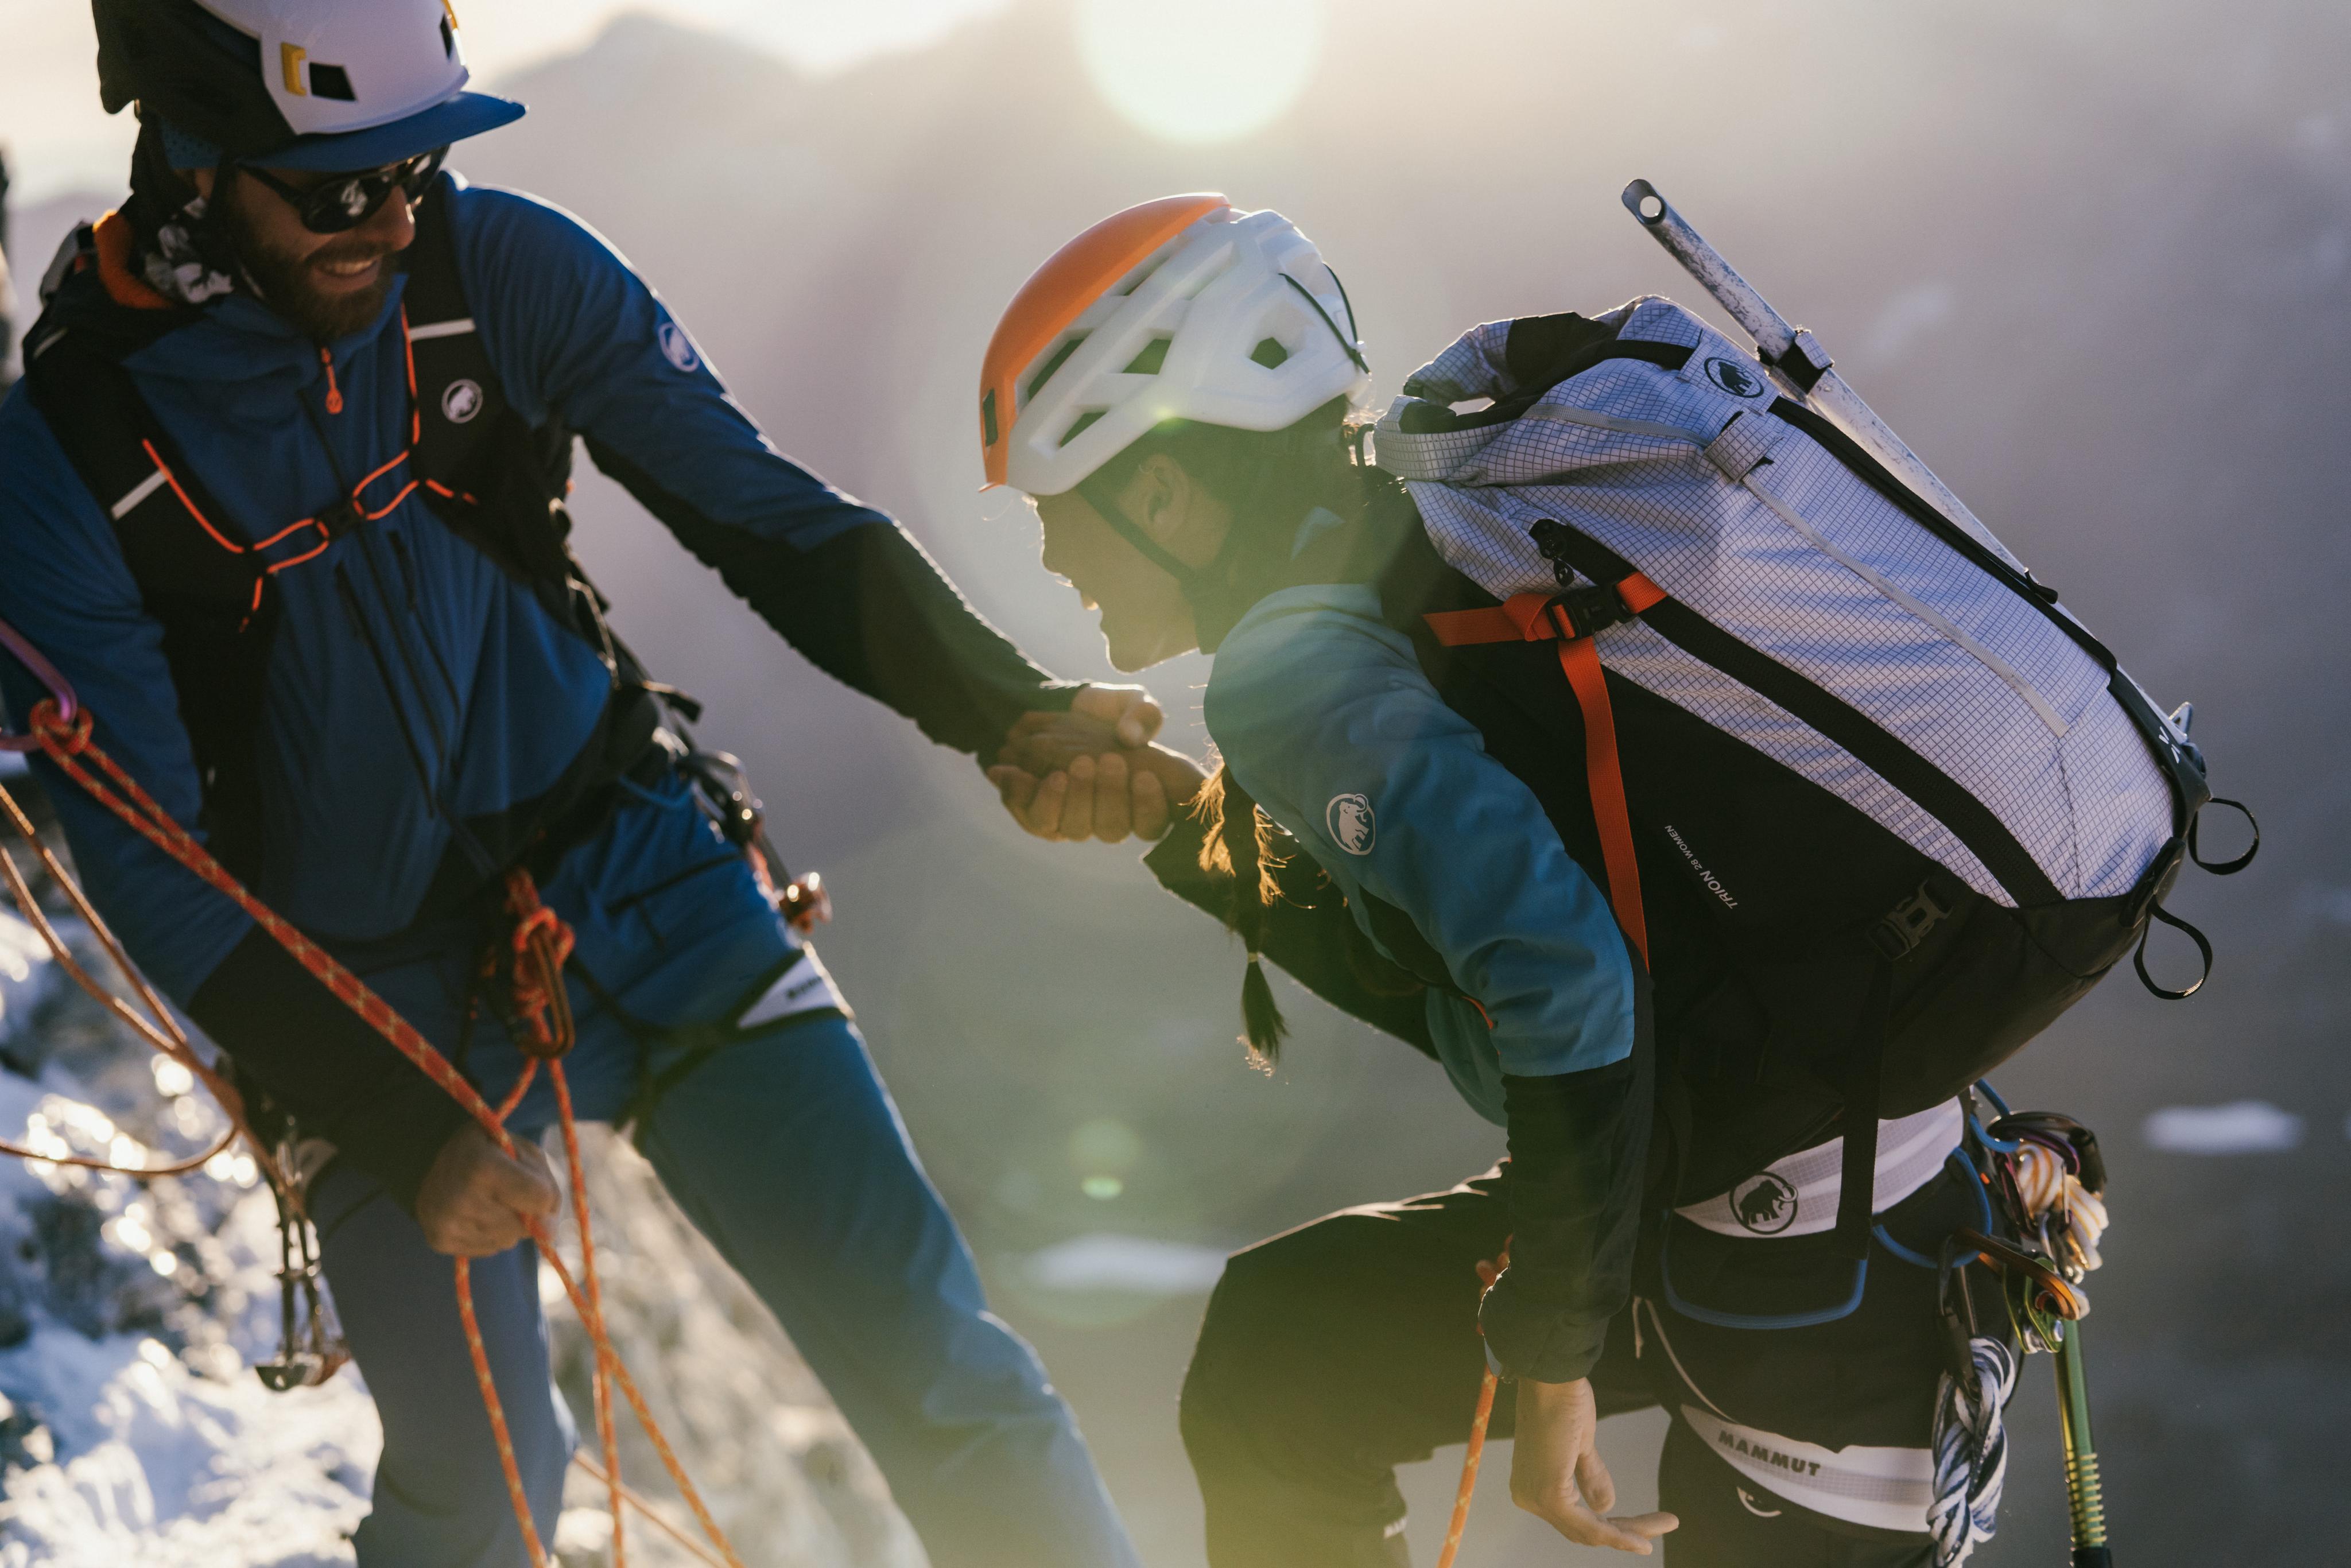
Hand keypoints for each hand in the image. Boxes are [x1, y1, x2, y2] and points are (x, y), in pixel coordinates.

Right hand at [414, 1123, 559, 1257]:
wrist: (437, 1158)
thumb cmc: (492, 1152)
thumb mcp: (526, 1152)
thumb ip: (546, 1188)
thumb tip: (548, 1232)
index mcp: (482, 1166)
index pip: (540, 1198)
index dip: (544, 1193)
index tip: (530, 1180)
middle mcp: (459, 1197)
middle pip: (523, 1226)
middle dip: (525, 1212)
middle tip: (505, 1190)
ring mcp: (446, 1223)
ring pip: (507, 1241)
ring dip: (508, 1226)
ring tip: (490, 1201)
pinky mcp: (438, 1241)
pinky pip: (488, 1250)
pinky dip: (491, 1236)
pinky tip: (476, 1214)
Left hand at [990, 685, 1201, 843]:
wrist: (1068, 713)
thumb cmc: (1111, 713)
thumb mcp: (1133, 703)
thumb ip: (1141, 714)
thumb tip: (1128, 735)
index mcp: (1142, 797)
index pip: (1153, 822)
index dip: (1150, 807)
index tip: (1144, 776)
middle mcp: (1111, 817)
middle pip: (1111, 829)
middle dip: (1104, 796)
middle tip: (1091, 762)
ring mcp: (1077, 819)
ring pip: (1072, 828)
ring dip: (1064, 802)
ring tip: (1058, 775)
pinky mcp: (1043, 814)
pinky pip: (1032, 817)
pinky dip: (1020, 794)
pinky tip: (1006, 771)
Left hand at [1510, 1377, 1678, 1553]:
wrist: (1553, 1378)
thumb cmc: (1562, 1400)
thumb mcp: (1581, 1445)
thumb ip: (1589, 1475)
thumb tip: (1605, 1507)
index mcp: (1530, 1485)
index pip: (1574, 1520)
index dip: (1610, 1529)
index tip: (1643, 1533)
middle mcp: (1527, 1498)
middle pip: (1583, 1530)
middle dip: (1625, 1534)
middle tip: (1663, 1526)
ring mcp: (1536, 1499)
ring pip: (1590, 1532)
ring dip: (1628, 1535)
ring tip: (1666, 1525)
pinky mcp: (1550, 1496)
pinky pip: (1589, 1527)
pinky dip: (1618, 1535)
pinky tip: (1642, 1538)